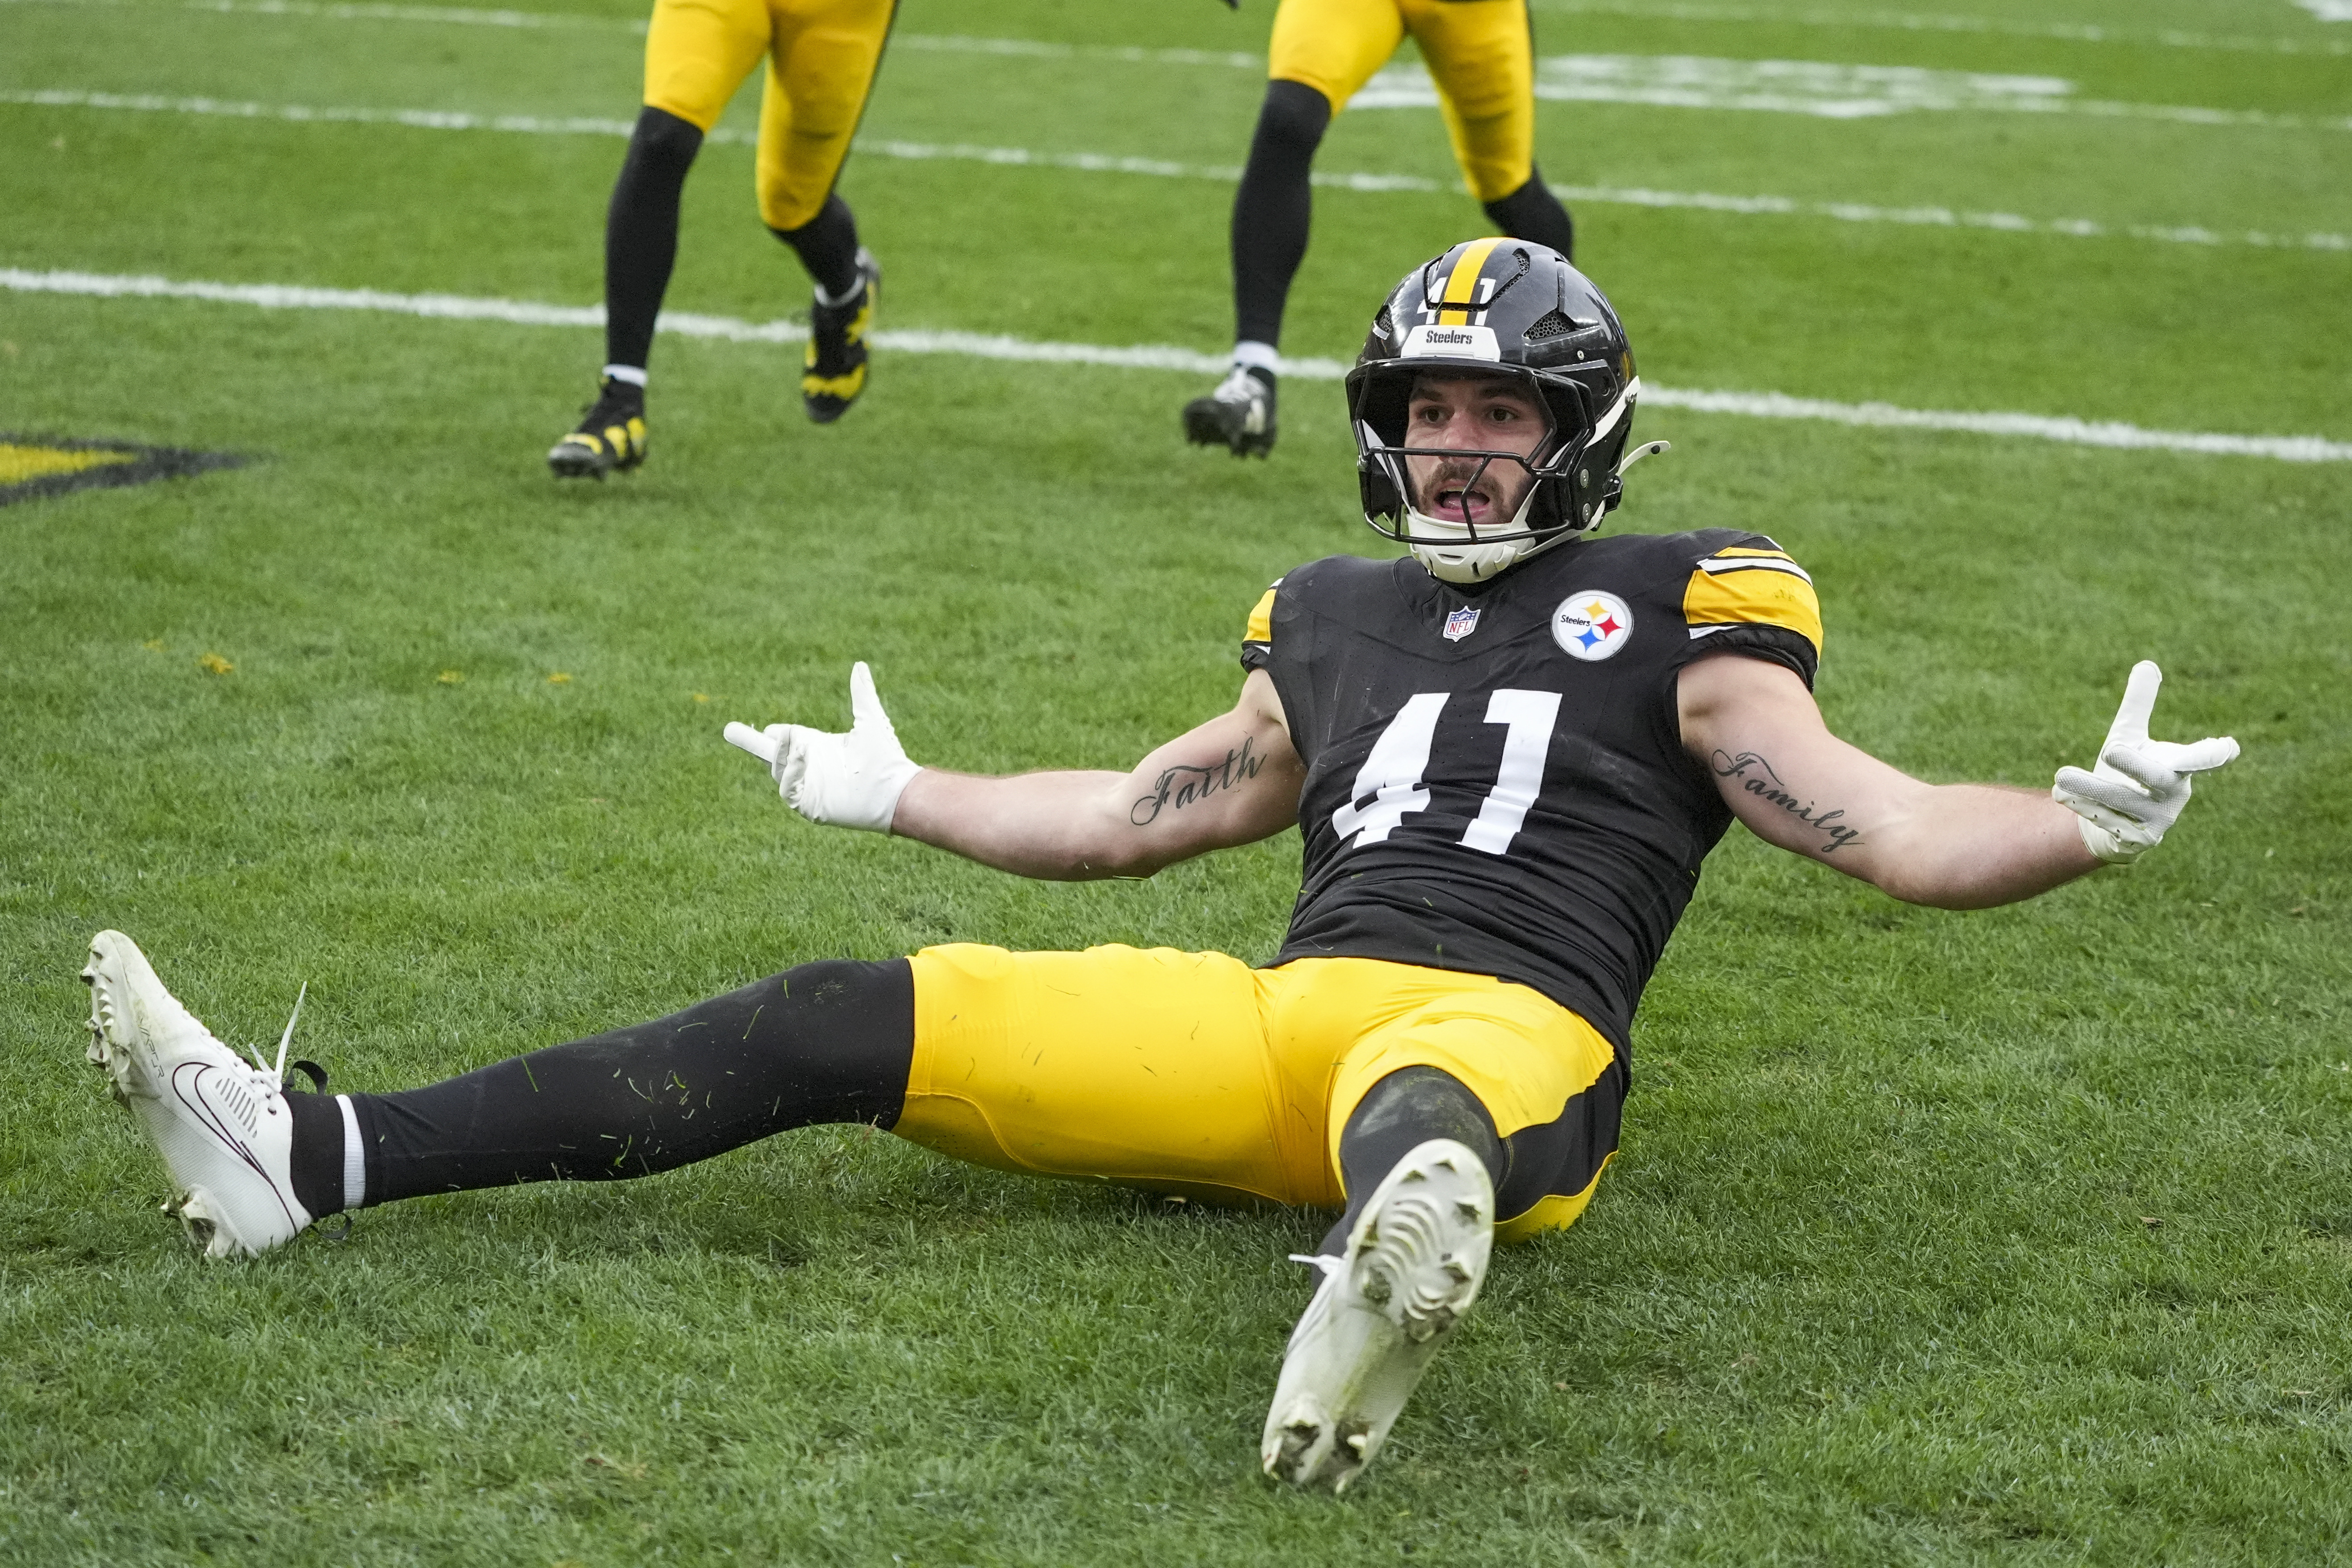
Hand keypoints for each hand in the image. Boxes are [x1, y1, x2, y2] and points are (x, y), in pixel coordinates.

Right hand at [723, 662, 922, 833]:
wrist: (896, 789)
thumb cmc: (886, 757)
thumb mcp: (870, 719)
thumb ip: (861, 693)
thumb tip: (859, 665)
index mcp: (821, 747)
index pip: (789, 738)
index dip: (777, 733)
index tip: (767, 728)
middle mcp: (812, 767)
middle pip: (776, 756)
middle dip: (759, 744)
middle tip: (740, 730)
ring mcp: (810, 787)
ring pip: (779, 770)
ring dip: (779, 754)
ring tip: (787, 738)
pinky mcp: (811, 805)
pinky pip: (788, 790)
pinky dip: (788, 773)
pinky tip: (798, 755)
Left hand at [2051, 662, 2237, 864]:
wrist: (2111, 825)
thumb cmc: (2128, 773)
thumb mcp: (2131, 737)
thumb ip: (2139, 706)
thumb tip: (2147, 664)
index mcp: (2178, 766)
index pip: (2202, 759)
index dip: (2214, 754)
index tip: (2229, 747)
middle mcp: (2173, 794)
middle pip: (2157, 778)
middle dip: (2136, 765)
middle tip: (2111, 747)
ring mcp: (2157, 821)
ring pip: (2121, 802)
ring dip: (2090, 788)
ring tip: (2060, 775)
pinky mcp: (2135, 841)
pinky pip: (2106, 821)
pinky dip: (2082, 806)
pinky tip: (2060, 795)